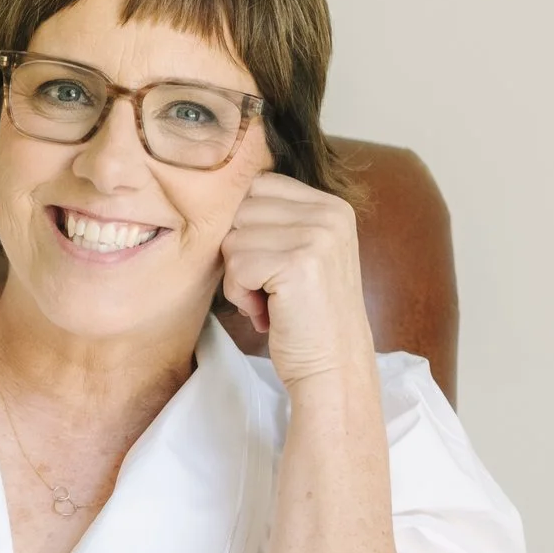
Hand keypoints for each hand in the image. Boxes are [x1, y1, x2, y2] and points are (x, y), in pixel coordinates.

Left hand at [219, 172, 376, 386]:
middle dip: (242, 252)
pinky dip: (240, 295)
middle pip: (242, 210)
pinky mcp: (297, 264)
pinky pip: (236, 266)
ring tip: (270, 300)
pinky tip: (265, 312)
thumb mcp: (305, 254)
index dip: (249, 227)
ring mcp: (317, 237)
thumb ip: (279, 221)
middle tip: (269, 287)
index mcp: (332, 206)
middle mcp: (329, 214)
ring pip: (234, 239)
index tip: (271, 263)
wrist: (333, 367)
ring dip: (240, 277)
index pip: (259, 186)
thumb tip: (220, 194)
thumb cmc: (307, 316)